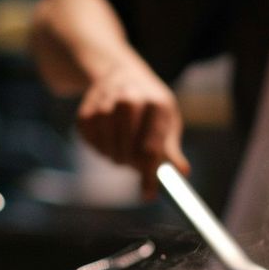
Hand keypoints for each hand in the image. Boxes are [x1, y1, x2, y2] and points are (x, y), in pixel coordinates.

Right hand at [76, 61, 188, 197]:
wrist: (121, 74)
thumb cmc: (151, 106)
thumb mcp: (167, 121)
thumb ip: (171, 149)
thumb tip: (183, 172)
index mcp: (156, 103)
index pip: (150, 149)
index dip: (149, 176)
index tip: (148, 195)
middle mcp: (130, 100)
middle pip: (127, 153)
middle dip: (133, 165)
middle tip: (136, 163)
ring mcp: (104, 104)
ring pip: (108, 150)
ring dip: (116, 157)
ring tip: (124, 146)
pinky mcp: (85, 112)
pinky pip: (91, 145)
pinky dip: (101, 148)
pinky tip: (109, 138)